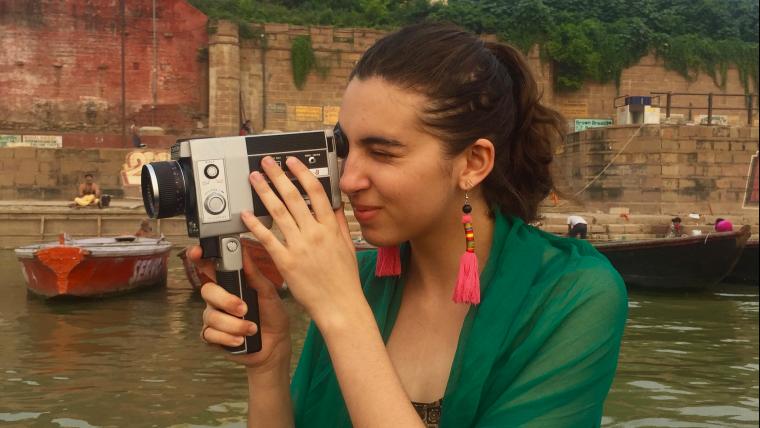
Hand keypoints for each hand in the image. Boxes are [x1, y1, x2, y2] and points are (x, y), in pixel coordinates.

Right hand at [189, 245, 290, 370]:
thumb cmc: (272, 315)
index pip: (209, 267)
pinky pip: (210, 334)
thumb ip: (253, 273)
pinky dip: (227, 337)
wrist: (276, 344)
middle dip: (226, 300)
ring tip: (252, 329)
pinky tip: (240, 340)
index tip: (197, 252)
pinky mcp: (212, 337)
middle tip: (244, 309)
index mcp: (230, 283)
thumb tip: (243, 250)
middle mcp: (218, 299)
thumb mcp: (268, 292)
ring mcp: (213, 317)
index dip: (199, 258)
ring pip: (211, 316)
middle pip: (207, 291)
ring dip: (233, 324)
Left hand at [242, 156, 363, 325]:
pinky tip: (245, 214)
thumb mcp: (348, 246)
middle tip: (266, 163)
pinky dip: (255, 225)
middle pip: (293, 197)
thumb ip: (340, 223)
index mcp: (330, 227)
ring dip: (264, 193)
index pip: (315, 192)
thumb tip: (334, 204)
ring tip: (254, 179)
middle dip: (278, 176)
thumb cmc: (345, 279)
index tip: (292, 162)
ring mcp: (299, 247)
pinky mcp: (285, 262)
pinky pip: (267, 238)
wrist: (340, 305)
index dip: (302, 173)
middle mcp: (314, 233)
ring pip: (278, 213)